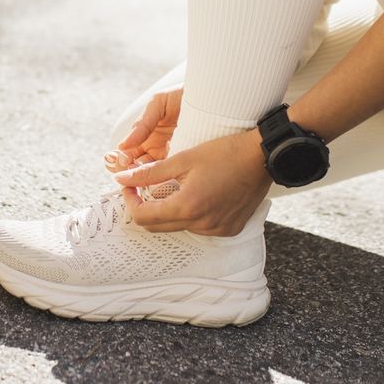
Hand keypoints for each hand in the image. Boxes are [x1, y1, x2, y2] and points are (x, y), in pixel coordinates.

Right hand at [104, 86, 182, 172]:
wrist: (208, 95)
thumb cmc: (182, 95)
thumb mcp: (158, 104)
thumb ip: (142, 123)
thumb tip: (123, 146)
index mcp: (143, 135)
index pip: (125, 153)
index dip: (121, 159)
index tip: (123, 160)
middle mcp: (153, 148)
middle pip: (135, 168)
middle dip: (130, 172)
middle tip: (133, 171)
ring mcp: (168, 156)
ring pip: (151, 175)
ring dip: (146, 178)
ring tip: (147, 176)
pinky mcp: (183, 161)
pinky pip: (171, 174)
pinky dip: (165, 178)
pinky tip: (164, 177)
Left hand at [113, 129, 271, 235]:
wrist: (263, 157)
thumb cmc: (225, 152)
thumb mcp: (183, 158)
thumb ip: (149, 173)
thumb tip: (121, 178)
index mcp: (187, 206)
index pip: (143, 217)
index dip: (130, 201)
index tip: (129, 185)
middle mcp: (202, 224)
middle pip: (157, 226)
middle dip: (145, 207)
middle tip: (143, 187)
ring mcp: (217, 230)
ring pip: (178, 227)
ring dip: (168, 211)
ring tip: (174, 187)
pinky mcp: (229, 230)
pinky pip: (199, 228)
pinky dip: (190, 215)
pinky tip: (197, 195)